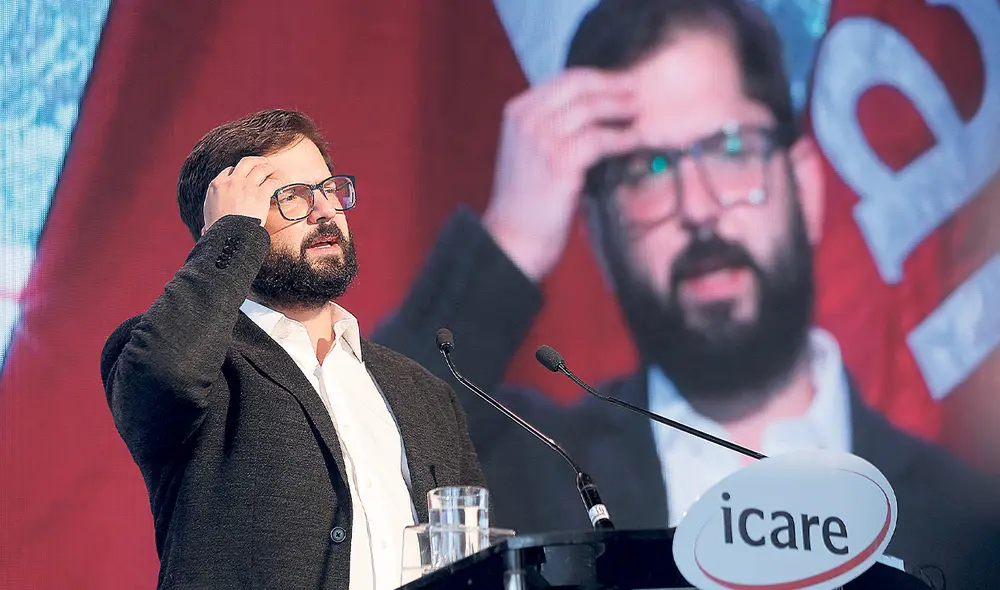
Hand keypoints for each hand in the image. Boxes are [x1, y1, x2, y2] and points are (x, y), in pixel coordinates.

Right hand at [202, 156, 281, 233]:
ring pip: (261, 168)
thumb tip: (205, 230)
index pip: (229, 170)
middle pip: (246, 162)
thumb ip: (210, 219)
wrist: (229, 236)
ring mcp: (246, 186)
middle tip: (262, 163)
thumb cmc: (219, 232)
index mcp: (216, 185)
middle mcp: (231, 182)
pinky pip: (272, 182)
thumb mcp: (208, 220)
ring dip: (268, 167)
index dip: (238, 172)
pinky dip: (277, 181)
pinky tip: (279, 183)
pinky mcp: (260, 194)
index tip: (244, 176)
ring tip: (273, 170)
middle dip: (256, 161)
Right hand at [482, 68, 639, 281]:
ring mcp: (542, 138)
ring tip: (640, 112)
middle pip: (580, 86)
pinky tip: (637, 141)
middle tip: (637, 90)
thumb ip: (550, 126)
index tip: (620, 83)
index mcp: (517, 111)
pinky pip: (601, 139)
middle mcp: (527, 119)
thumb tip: (593, 106)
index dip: (598, 78)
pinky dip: (623, 138)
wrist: (513, 238)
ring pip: (592, 108)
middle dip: (613, 86)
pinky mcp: (560, 160)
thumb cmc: (526, 200)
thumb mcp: (529, 151)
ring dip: (621, 108)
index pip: (565, 80)